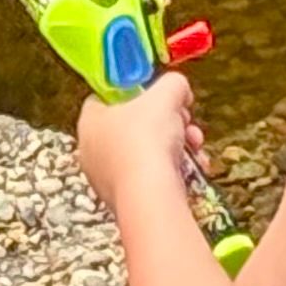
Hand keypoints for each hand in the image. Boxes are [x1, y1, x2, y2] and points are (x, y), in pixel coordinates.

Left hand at [74, 74, 202, 215]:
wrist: (149, 197)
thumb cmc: (147, 138)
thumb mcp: (166, 96)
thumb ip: (173, 84)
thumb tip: (179, 88)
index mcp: (89, 121)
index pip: (110, 98)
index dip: (139, 94)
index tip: (163, 98)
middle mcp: (91, 150)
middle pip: (135, 126)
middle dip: (168, 122)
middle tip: (186, 121)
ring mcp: (107, 179)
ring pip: (147, 153)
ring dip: (178, 145)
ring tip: (195, 145)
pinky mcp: (126, 201)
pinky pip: (152, 179)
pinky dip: (175, 171)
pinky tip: (195, 168)